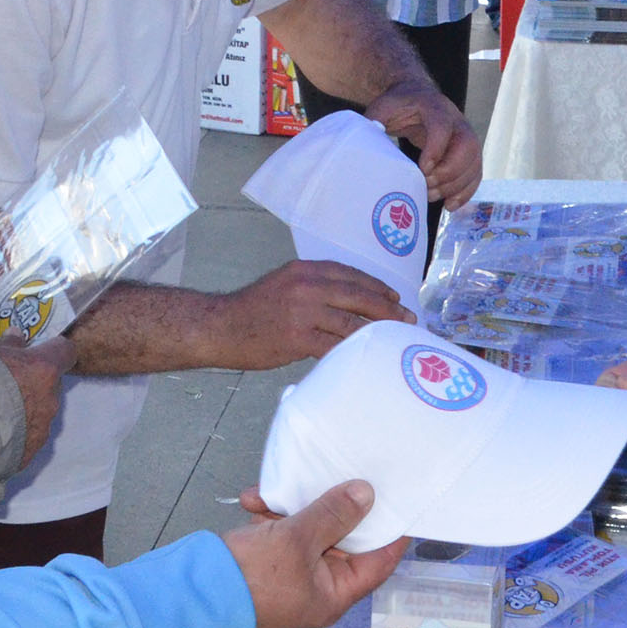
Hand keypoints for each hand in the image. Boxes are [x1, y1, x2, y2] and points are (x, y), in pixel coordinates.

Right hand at [0, 338, 67, 465]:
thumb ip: (6, 346)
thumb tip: (18, 337)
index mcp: (43, 368)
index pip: (65, 352)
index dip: (54, 351)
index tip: (40, 352)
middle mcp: (49, 399)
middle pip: (51, 385)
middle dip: (33, 383)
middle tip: (5, 384)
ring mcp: (42, 428)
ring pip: (40, 413)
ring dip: (24, 410)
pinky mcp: (29, 453)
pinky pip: (27, 438)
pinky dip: (14, 435)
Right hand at [212, 259, 409, 368]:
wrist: (219, 326)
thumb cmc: (253, 309)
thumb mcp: (284, 284)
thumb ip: (313, 288)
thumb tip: (347, 302)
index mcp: (305, 270)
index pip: (351, 274)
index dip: (377, 286)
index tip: (394, 297)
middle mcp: (306, 286)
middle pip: (358, 296)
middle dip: (387, 309)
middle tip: (407, 319)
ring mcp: (302, 312)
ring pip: (351, 322)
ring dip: (377, 332)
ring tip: (393, 339)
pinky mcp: (297, 338)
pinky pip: (334, 346)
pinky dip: (352, 352)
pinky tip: (365, 357)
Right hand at [224, 480, 410, 627]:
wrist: (190, 592)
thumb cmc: (251, 576)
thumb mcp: (298, 539)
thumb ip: (333, 513)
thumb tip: (367, 494)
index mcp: (335, 593)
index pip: (379, 559)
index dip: (391, 528)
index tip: (400, 496)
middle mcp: (319, 586)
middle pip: (343, 539)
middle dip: (332, 506)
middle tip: (337, 473)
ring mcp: (293, 574)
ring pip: (309, 530)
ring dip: (293, 507)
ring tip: (273, 493)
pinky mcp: (269, 561)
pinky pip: (281, 532)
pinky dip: (271, 515)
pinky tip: (255, 500)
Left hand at [363, 76, 480, 205]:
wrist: (418, 97)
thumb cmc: (399, 105)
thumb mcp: (384, 106)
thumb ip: (374, 120)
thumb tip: (362, 141)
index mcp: (435, 108)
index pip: (443, 127)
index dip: (435, 150)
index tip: (422, 170)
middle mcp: (457, 122)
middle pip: (467, 148)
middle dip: (449, 173)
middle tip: (427, 187)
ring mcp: (466, 137)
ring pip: (474, 163)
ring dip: (457, 186)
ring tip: (432, 197)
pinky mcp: (469, 153)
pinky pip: (475, 173)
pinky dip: (466, 191)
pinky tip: (450, 205)